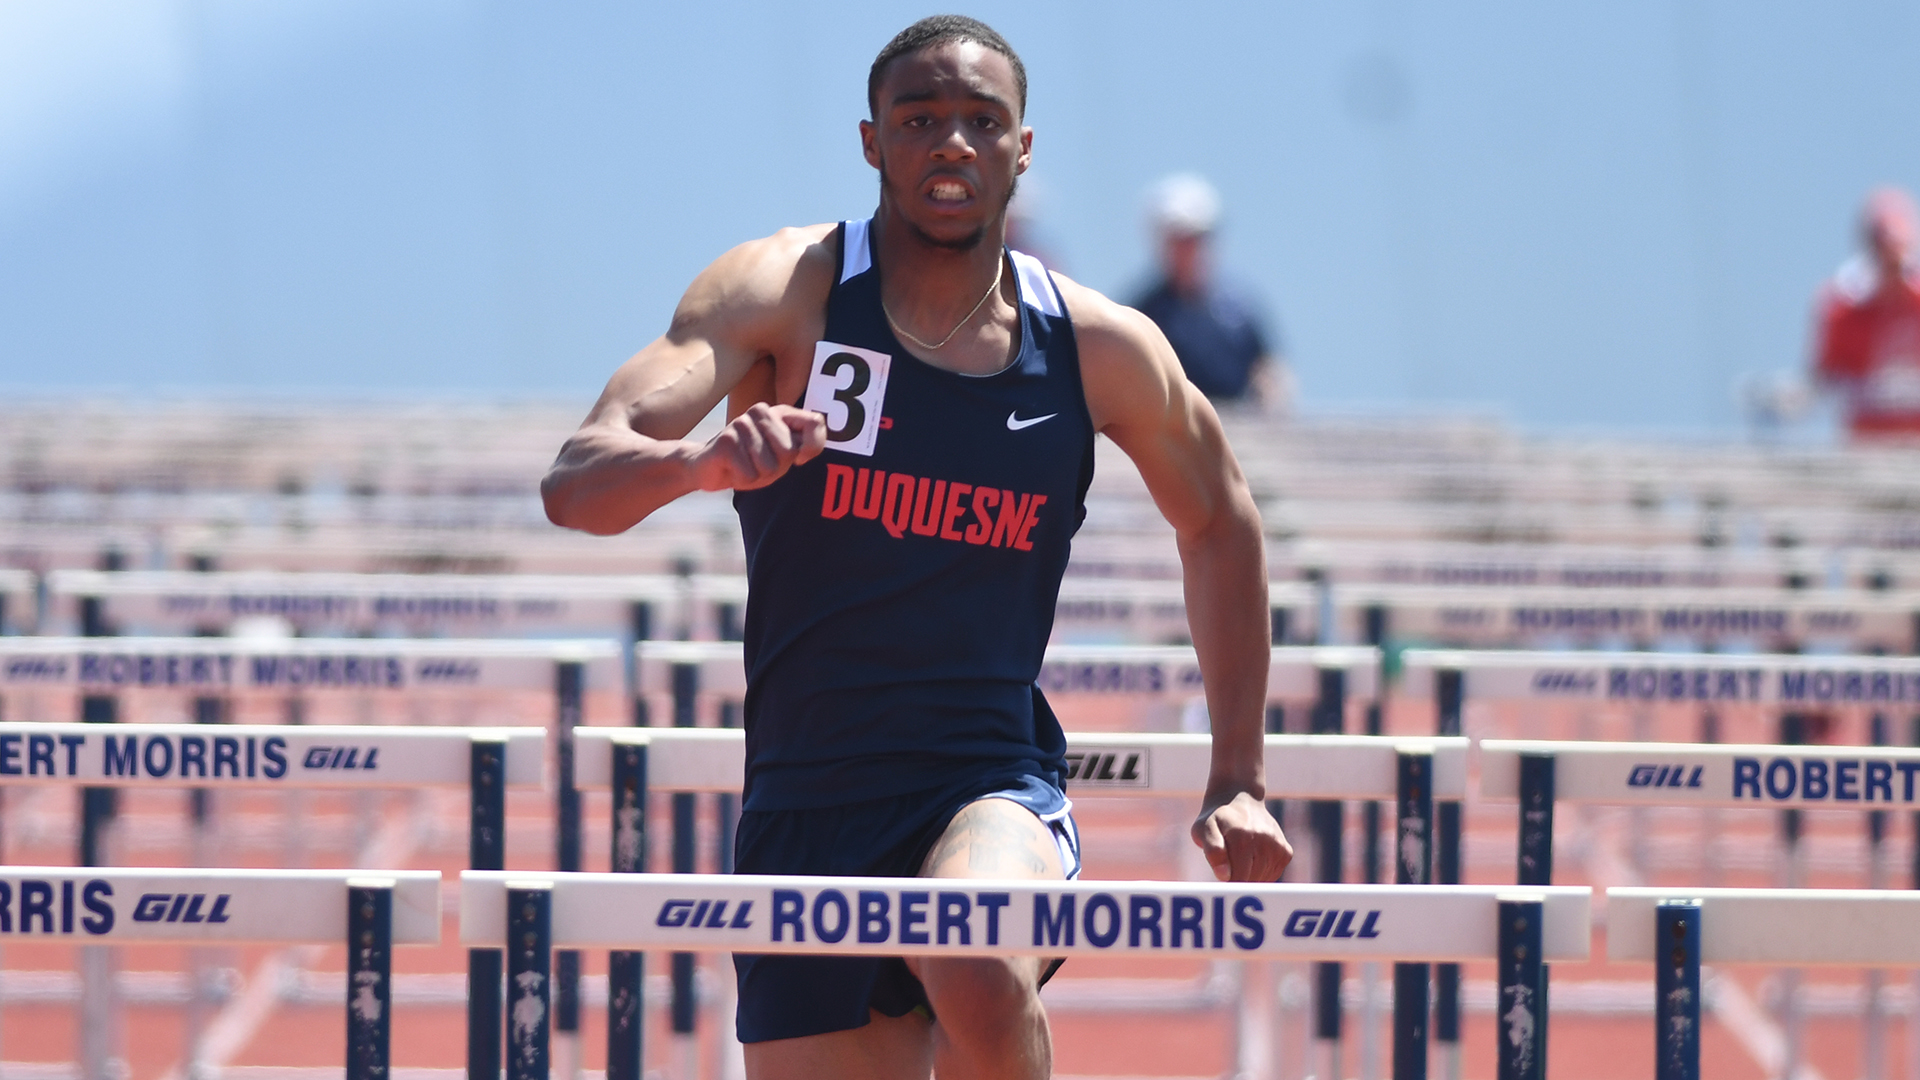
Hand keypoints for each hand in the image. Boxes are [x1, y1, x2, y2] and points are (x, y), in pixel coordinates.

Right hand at [687, 403, 827, 490]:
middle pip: (789, 452)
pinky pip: (749, 474)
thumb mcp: (781, 456)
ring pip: (769, 466)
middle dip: (777, 468)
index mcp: (779, 412)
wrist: (707, 468)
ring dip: (758, 475)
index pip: (815, 423)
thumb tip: (803, 451)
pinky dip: (743, 480)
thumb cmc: (750, 462)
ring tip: (744, 466)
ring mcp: (741, 423)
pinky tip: (732, 469)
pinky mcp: (726, 441)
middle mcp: (761, 411)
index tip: (799, 459)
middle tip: (759, 464)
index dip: (813, 446)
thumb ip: (801, 447)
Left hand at [1191, 791, 1291, 882]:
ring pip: (1263, 879)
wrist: (1239, 798)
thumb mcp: (1202, 829)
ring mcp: (1277, 845)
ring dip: (1250, 876)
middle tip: (1229, 863)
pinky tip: (1252, 857)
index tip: (1221, 874)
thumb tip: (1224, 876)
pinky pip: (1272, 874)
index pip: (1238, 878)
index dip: (1227, 882)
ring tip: (1241, 857)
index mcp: (1241, 836)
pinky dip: (1262, 872)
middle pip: (1251, 880)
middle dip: (1238, 878)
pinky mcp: (1286, 851)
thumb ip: (1212, 851)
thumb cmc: (1216, 819)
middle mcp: (1263, 840)